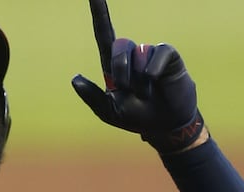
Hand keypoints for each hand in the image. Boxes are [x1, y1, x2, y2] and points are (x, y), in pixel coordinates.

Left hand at [71, 0, 204, 153]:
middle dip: (121, 70)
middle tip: (130, 91)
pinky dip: (153, 70)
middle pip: (118, 45)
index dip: (100, 13)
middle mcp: (131, 55)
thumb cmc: (137, 117)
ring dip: (140, 79)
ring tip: (147, 92)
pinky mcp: (168, 55)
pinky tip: (157, 81)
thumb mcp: (110, 112)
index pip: (104, 34)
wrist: (165, 126)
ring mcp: (150, 53)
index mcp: (114, 66)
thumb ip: (92, 97)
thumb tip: (75, 78)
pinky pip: (158, 52)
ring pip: (137, 53)